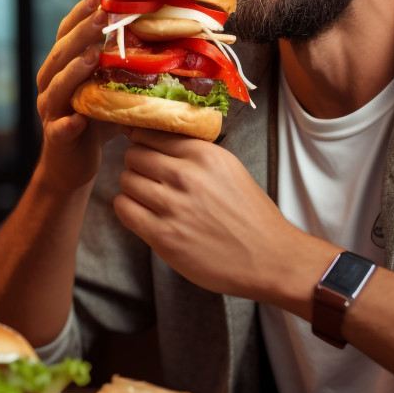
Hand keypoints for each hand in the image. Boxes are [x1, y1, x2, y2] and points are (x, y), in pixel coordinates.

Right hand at [34, 0, 118, 189]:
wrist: (71, 165)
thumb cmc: (94, 122)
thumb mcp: (108, 90)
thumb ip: (123, 70)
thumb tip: (166, 47)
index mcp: (61, 68)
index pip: (66, 36)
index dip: (79, 16)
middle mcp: (50, 85)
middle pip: (61, 55)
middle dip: (81, 34)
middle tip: (102, 17)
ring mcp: (51, 111)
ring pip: (57, 87)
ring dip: (73, 71)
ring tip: (92, 56)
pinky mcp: (56, 138)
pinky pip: (60, 129)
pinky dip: (68, 124)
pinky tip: (78, 120)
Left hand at [113, 128, 319, 304]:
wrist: (269, 258)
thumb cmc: (251, 216)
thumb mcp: (230, 169)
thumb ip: (195, 154)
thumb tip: (158, 142)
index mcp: (205, 155)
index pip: (153, 134)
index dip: (142, 139)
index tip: (141, 145)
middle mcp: (186, 176)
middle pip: (135, 155)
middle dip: (137, 163)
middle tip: (146, 175)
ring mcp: (172, 206)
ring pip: (126, 180)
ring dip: (132, 186)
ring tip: (146, 196)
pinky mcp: (162, 235)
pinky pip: (124, 209)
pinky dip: (127, 207)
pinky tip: (142, 212)